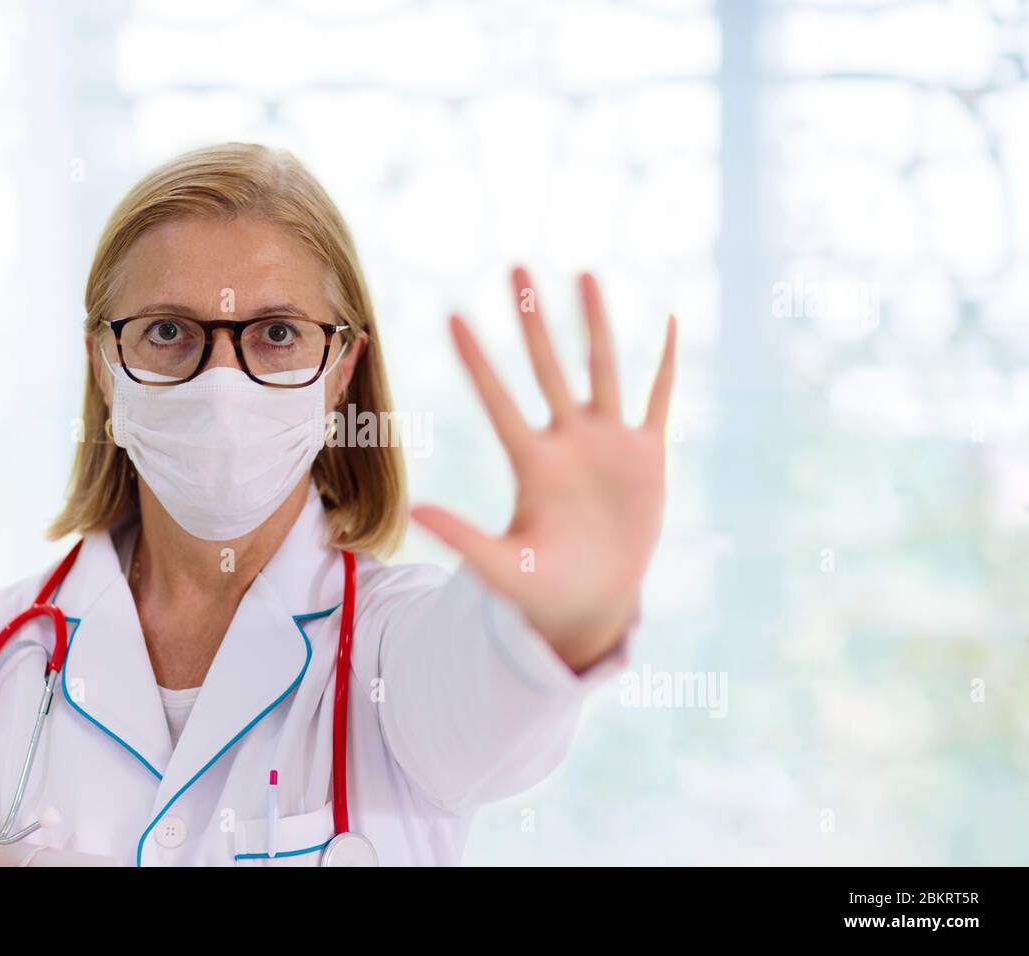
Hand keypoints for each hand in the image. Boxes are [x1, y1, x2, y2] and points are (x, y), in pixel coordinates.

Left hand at [412, 267, 676, 671]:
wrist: (593, 602)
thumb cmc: (541, 589)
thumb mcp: (500, 567)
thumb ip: (461, 537)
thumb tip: (413, 509)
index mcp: (531, 464)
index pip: (497, 400)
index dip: (477, 361)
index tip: (453, 316)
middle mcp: (567, 441)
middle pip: (547, 367)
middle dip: (533, 320)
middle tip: (515, 267)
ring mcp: (607, 443)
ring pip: (601, 369)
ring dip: (594, 323)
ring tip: (584, 274)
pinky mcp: (646, 455)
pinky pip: (658, 399)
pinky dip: (666, 363)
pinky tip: (670, 322)